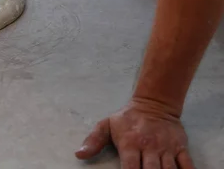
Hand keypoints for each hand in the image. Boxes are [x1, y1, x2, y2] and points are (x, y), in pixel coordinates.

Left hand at [76, 97, 194, 168]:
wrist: (154, 103)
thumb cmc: (127, 118)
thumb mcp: (107, 125)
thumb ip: (93, 140)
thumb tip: (78, 154)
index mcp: (130, 143)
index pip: (129, 168)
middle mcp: (149, 147)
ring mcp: (166, 148)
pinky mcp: (180, 147)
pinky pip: (187, 164)